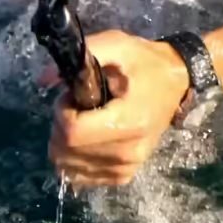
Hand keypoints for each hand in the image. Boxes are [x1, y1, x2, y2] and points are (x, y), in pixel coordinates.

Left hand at [47, 30, 189, 187]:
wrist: (177, 81)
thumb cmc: (147, 63)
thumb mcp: (118, 45)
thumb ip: (83, 55)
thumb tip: (44, 79)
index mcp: (129, 121)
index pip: (73, 133)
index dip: (62, 113)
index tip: (71, 96)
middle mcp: (129, 151)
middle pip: (67, 153)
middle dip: (60, 127)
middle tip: (76, 106)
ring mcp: (127, 166)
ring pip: (70, 168)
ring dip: (65, 143)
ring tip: (85, 121)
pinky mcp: (124, 174)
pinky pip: (82, 177)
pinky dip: (75, 159)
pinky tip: (86, 140)